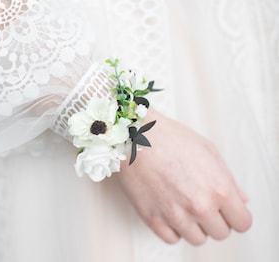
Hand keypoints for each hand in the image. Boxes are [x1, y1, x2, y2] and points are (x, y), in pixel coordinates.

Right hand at [116, 108, 251, 244]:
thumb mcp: (208, 150)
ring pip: (197, 239)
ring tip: (184, 205)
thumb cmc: (169, 138)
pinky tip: (170, 211)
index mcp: (218, 188)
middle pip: (220, 233)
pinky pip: (172, 238)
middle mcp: (199, 206)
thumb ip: (228, 179)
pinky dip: (173, 228)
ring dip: (195, 226)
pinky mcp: (153, 219)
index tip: (228, 211)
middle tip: (204, 204)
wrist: (134, 136)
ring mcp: (175, 215)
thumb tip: (241, 200)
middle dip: (216, 220)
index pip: (241, 222)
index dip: (235, 216)